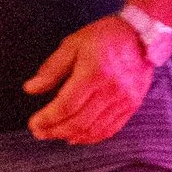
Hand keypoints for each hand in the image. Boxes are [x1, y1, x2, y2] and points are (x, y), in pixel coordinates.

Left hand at [24, 15, 153, 144]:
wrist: (141, 34)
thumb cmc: (103, 37)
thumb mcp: (72, 45)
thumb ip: (51, 69)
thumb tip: (30, 89)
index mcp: (93, 73)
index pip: (66, 106)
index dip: (48, 119)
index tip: (33, 124)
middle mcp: (111, 90)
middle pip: (79, 122)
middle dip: (55, 131)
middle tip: (40, 132)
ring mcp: (124, 100)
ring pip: (94, 129)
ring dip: (71, 136)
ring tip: (55, 134)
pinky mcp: (132, 105)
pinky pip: (110, 129)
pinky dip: (92, 137)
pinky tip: (77, 136)